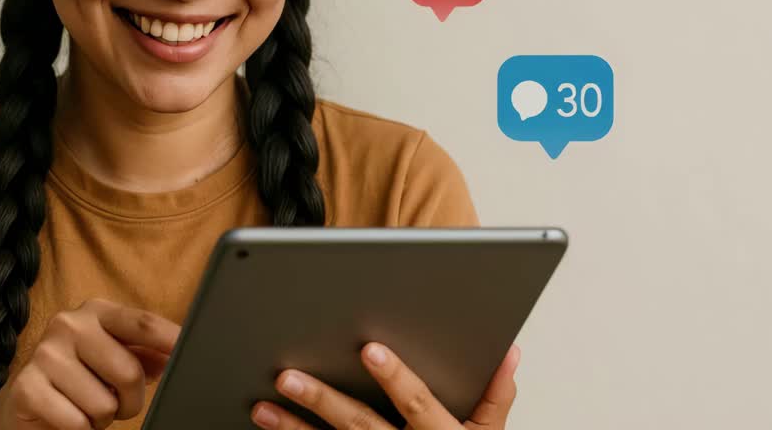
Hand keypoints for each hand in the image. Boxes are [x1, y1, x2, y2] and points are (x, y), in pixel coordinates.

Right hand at [0, 298, 180, 429]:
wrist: (26, 400)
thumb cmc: (80, 378)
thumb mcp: (113, 358)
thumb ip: (144, 353)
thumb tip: (175, 354)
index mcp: (96, 311)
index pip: (143, 324)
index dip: (171, 340)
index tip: (190, 353)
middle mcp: (68, 324)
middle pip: (129, 372)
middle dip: (130, 401)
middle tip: (114, 402)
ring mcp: (45, 354)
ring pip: (104, 404)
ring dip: (100, 418)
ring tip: (84, 407)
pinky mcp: (27, 387)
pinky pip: (77, 423)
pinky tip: (66, 417)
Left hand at [250, 342, 519, 429]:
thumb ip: (496, 394)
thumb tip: (509, 351)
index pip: (416, 403)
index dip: (395, 377)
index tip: (369, 349)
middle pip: (359, 425)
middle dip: (322, 399)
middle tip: (288, 376)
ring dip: (293, 427)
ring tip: (263, 406)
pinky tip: (268, 426)